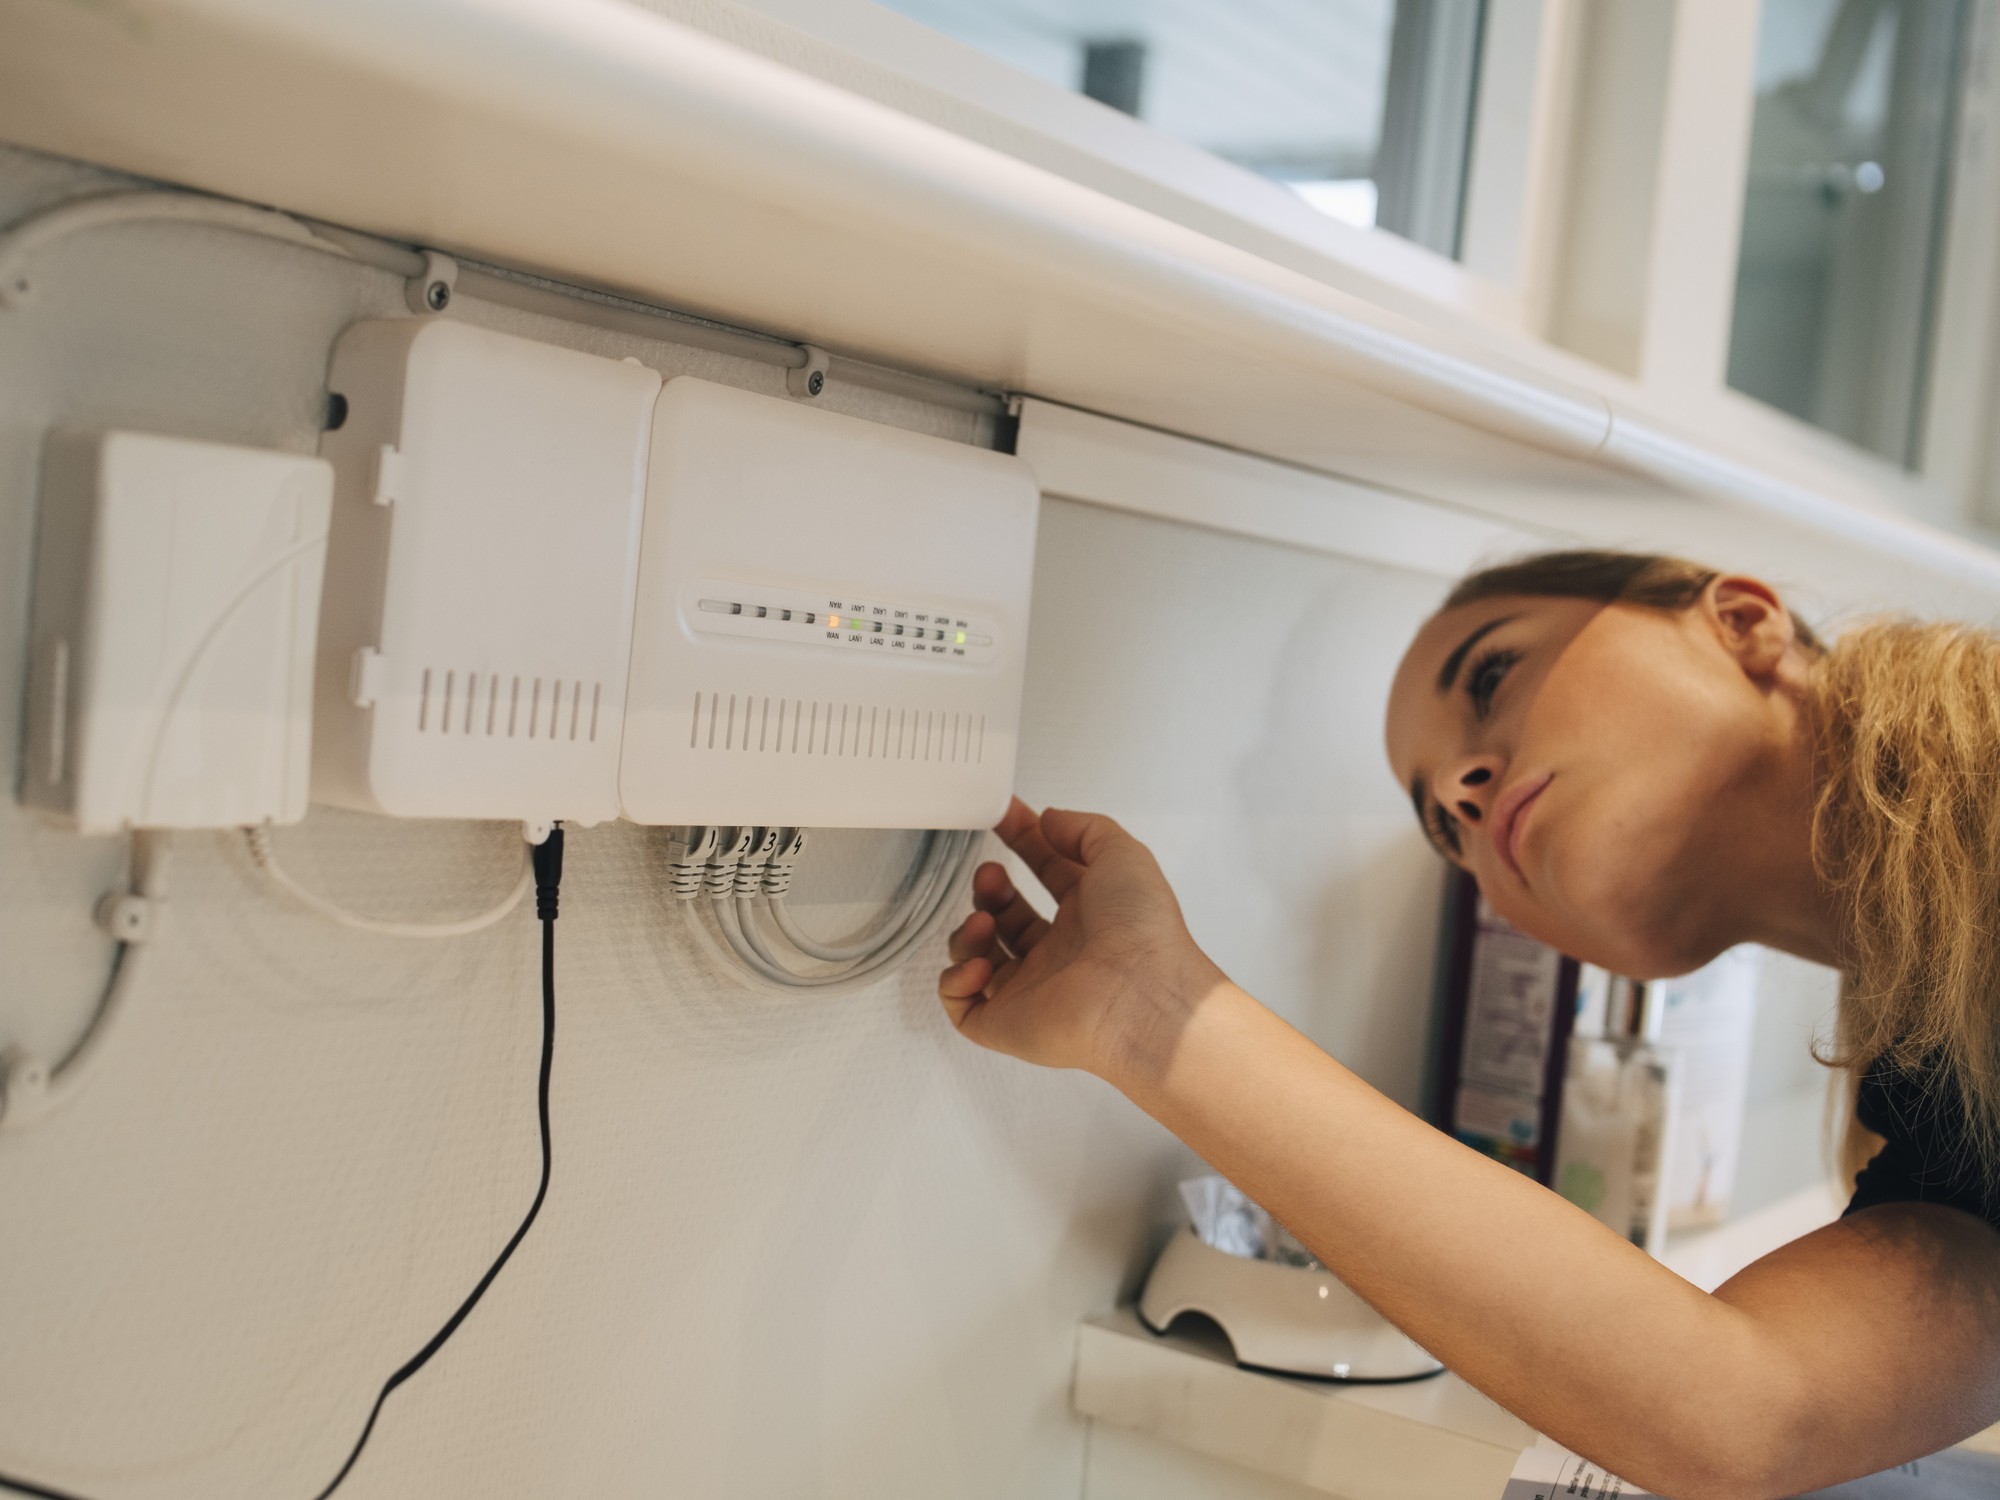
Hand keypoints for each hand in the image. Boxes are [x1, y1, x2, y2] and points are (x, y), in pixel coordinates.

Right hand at [938, 798, 1228, 1086]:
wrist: (1139, 997)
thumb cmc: (1142, 931)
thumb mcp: (1122, 854)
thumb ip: (1083, 828)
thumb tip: (1048, 820)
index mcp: (1089, 915)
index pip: (1045, 872)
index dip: (1021, 842)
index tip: (998, 816)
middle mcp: (1060, 953)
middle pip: (1008, 915)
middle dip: (990, 889)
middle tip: (990, 875)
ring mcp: (1031, 991)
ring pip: (979, 956)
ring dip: (969, 931)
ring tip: (984, 921)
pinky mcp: (1006, 1024)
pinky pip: (962, 1004)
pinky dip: (957, 979)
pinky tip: (979, 965)